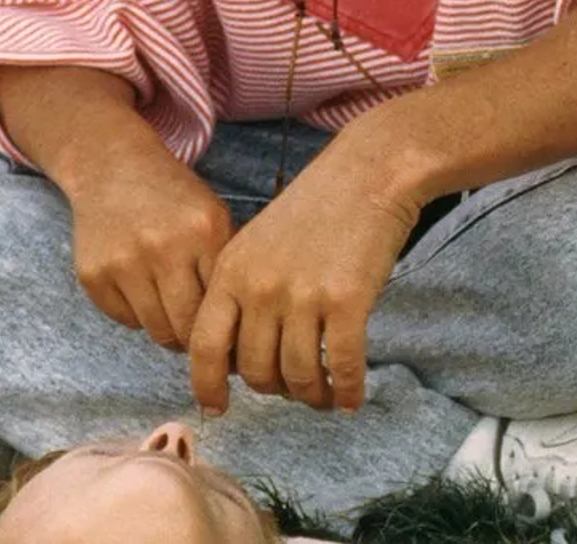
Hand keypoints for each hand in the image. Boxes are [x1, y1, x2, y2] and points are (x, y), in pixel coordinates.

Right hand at [68, 147, 234, 350]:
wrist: (114, 170)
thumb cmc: (175, 200)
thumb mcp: (215, 217)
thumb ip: (226, 264)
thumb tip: (241, 326)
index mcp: (205, 231)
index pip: (223, 302)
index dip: (230, 327)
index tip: (233, 339)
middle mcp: (163, 248)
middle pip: (186, 325)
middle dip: (197, 339)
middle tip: (203, 341)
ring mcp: (124, 263)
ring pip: (155, 329)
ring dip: (169, 331)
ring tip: (178, 321)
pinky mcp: (93, 276)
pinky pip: (124, 321)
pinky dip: (139, 317)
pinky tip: (147, 297)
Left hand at [187, 138, 416, 413]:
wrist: (372, 171)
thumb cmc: (320, 202)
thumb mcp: (260, 239)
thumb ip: (243, 288)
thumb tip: (241, 352)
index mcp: (232, 271)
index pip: (204, 348)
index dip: (208, 385)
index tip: (219, 406)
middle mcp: (261, 288)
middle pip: (255, 369)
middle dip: (274, 389)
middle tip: (292, 389)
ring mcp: (304, 296)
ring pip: (297, 374)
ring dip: (311, 395)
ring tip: (323, 397)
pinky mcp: (348, 301)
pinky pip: (343, 363)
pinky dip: (347, 389)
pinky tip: (352, 398)